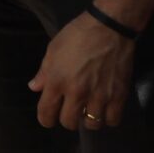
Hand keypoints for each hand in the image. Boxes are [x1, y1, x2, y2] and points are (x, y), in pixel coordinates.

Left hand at [31, 9, 136, 130]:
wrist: (108, 28)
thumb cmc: (77, 35)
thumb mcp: (53, 49)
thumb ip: (43, 72)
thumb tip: (34, 88)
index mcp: (56, 80)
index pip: (46, 112)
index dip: (45, 119)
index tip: (48, 119)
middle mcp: (76, 92)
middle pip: (69, 123)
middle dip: (67, 119)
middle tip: (70, 110)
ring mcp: (99, 95)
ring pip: (92, 124)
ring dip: (88, 120)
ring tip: (88, 109)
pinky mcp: (119, 95)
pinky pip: (113, 120)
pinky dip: (108, 118)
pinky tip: (105, 109)